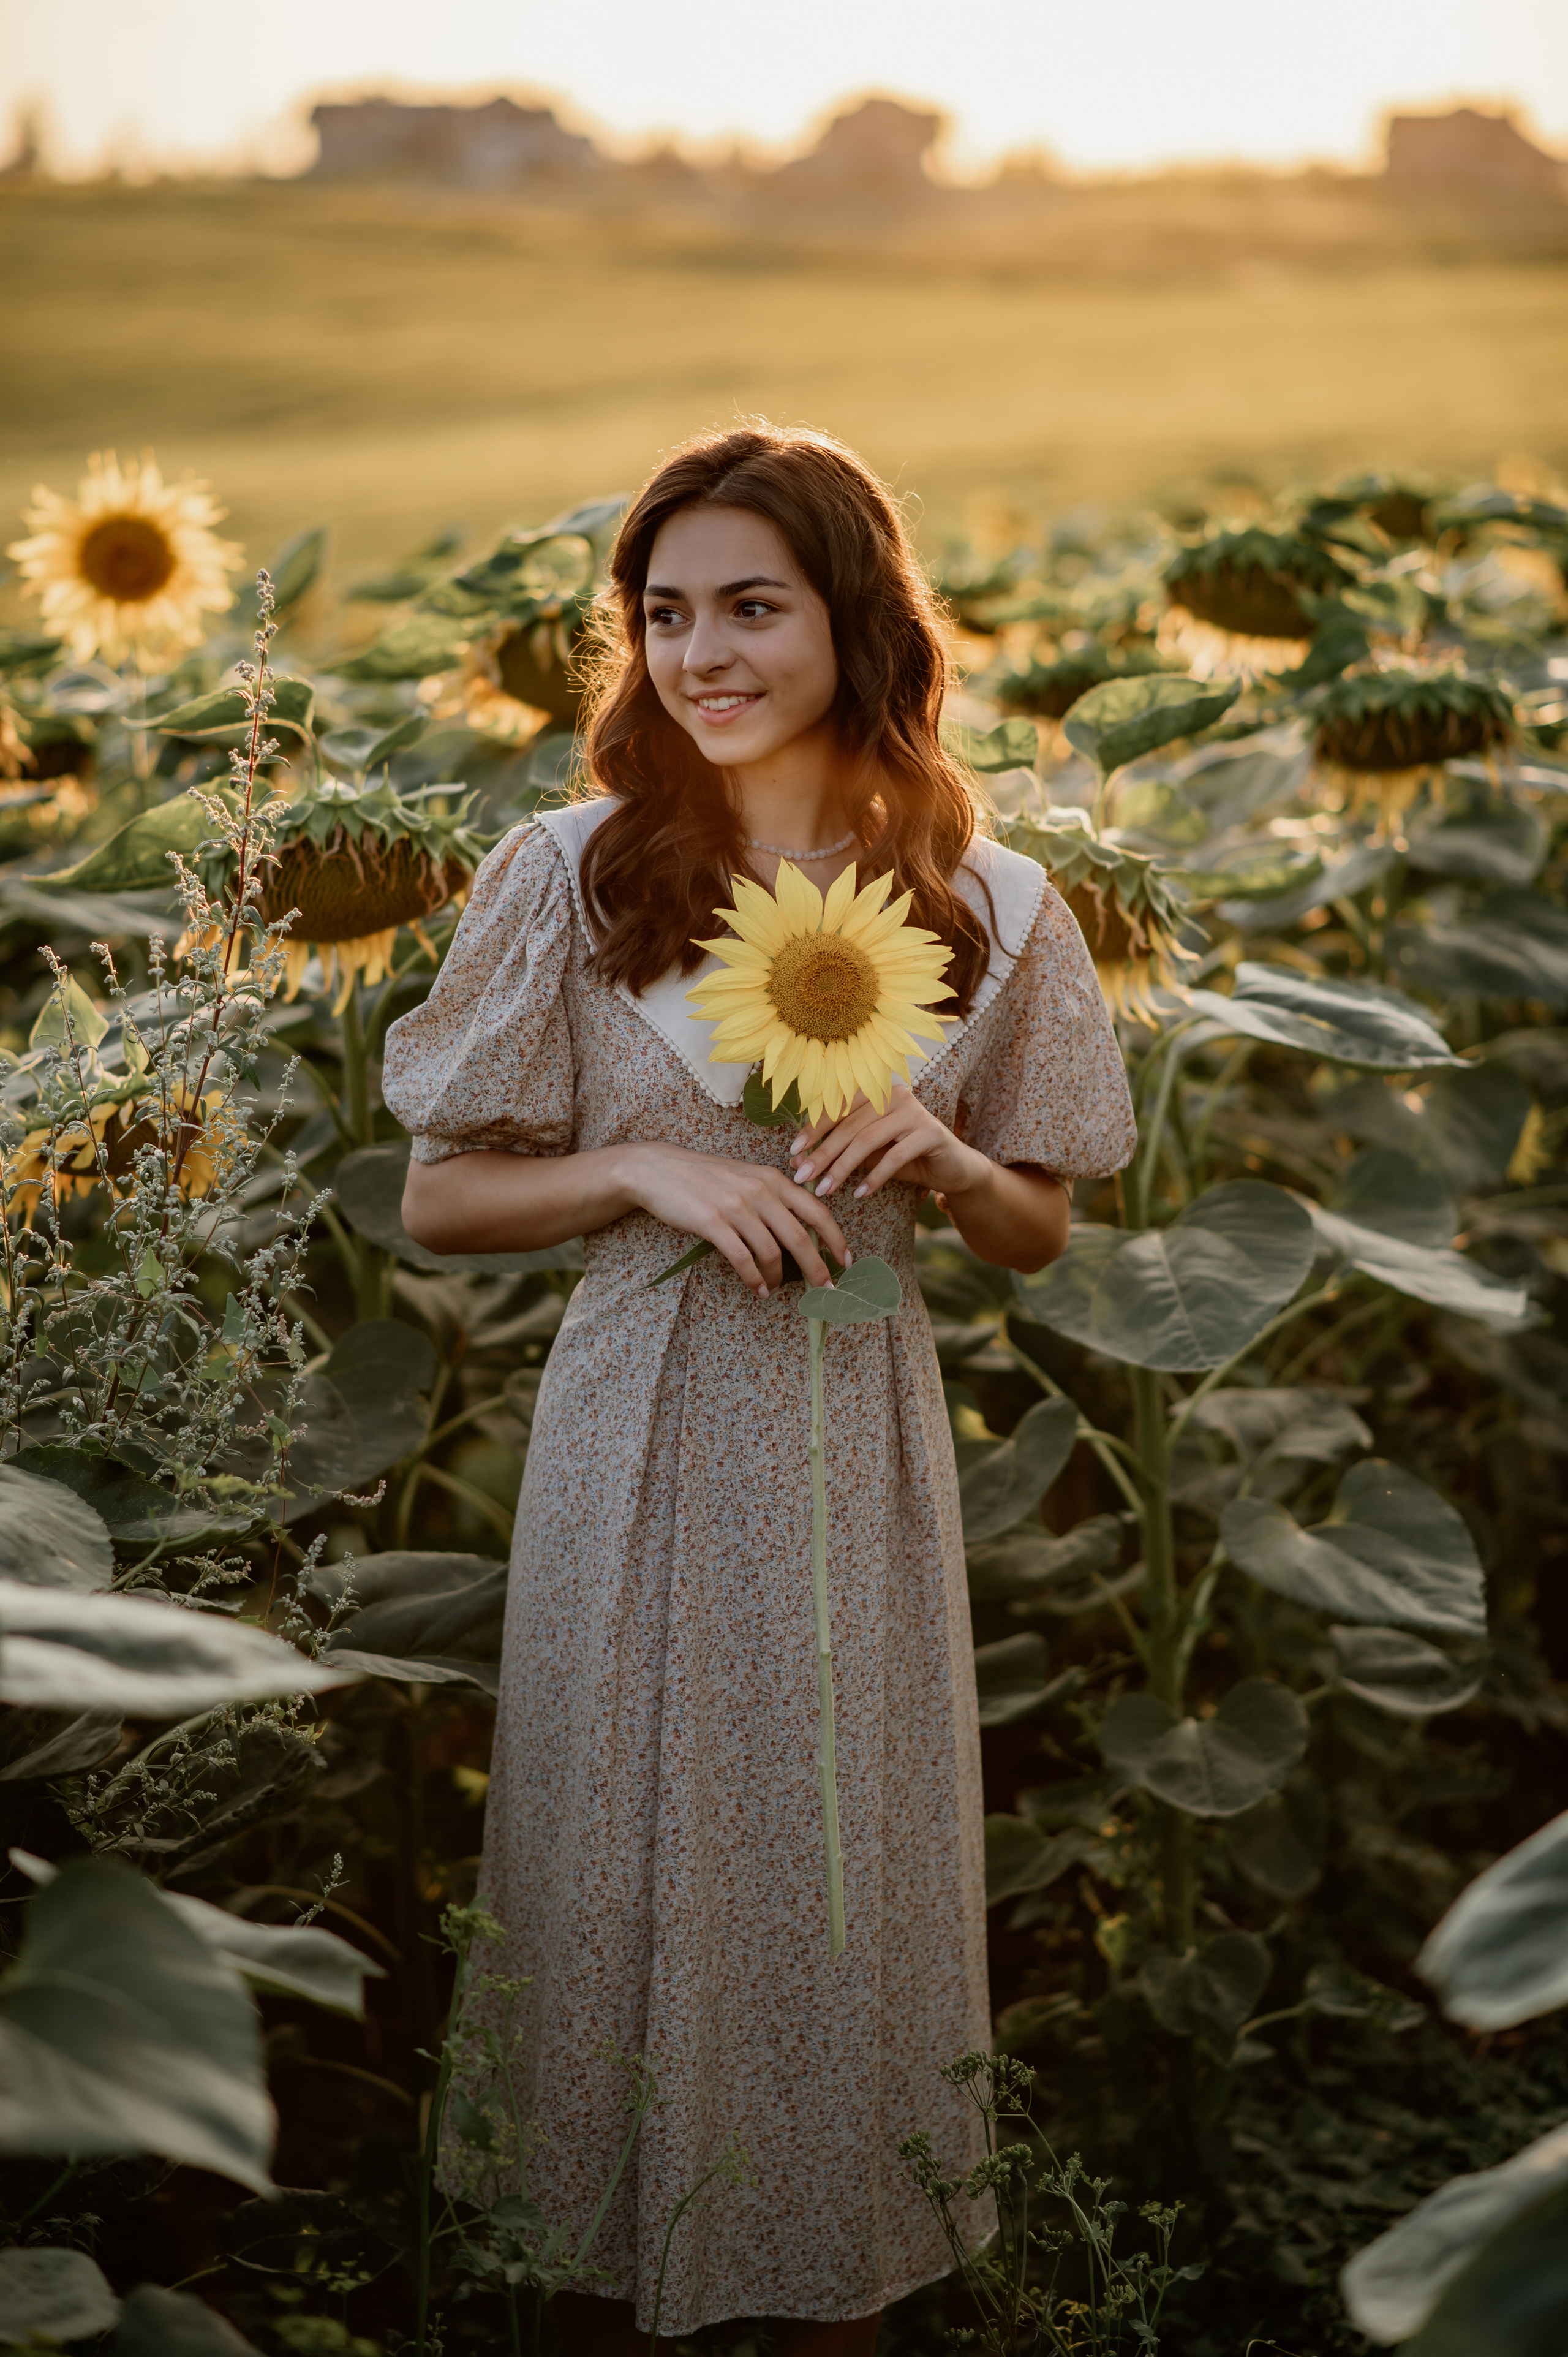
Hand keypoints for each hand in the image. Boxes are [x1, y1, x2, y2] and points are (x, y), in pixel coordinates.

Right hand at [622, 1141, 849, 1297]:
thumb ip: (773, 1197)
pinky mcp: (713, 1223)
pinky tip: (757, 1289)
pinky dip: (754, 1279)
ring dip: (778, 1277)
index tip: (845, 1261)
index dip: (836, 1239)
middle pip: (800, 1237)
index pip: (816, 1211)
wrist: (659, 1169)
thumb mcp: (746, 1177)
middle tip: (826, 1290)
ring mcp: (736, 1207)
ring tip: (775, 1288)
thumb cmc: (705, 1177)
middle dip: (817, 1268)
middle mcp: (760, 1191)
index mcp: (773, 1179)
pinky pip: (743, 1259)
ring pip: (772, 1252)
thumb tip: (802, 1231)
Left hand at [788, 1085, 983, 1205]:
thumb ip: (841, 1152)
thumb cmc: (906, 1158)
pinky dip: (874, 1177)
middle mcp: (894, 1094)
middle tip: (802, 1177)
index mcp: (876, 1092)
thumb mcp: (870, 1154)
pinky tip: (859, 1194)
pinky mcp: (930, 1132)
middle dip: (822, 1153)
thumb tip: (799, 1161)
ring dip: (842, 1167)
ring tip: (825, 1190)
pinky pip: (894, 1156)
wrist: (953, 1168)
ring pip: (868, 1139)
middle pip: (849, 1126)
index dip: (813, 1129)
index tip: (792, 1153)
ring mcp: (914, 1111)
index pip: (838, 1108)